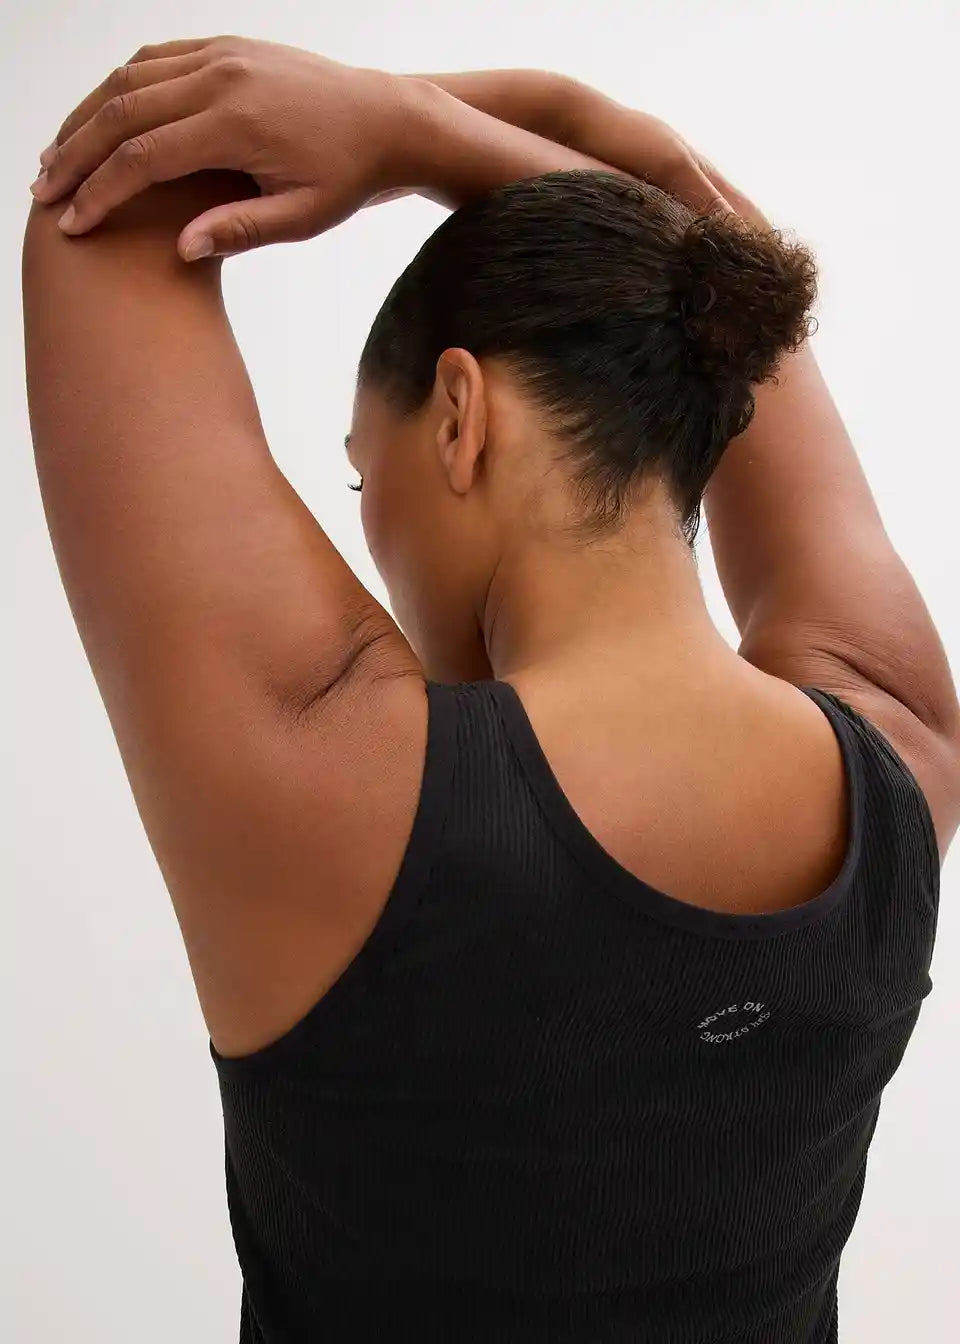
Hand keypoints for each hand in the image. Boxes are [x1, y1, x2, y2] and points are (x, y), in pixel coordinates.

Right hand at [30, 37, 416, 258]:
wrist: (387, 119)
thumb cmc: (348, 177)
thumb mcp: (302, 217)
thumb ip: (241, 230)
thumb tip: (182, 249)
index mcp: (236, 124)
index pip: (144, 157)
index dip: (100, 192)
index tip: (73, 222)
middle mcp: (221, 76)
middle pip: (121, 111)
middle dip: (76, 154)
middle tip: (44, 191)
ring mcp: (221, 53)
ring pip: (129, 77)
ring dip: (87, 116)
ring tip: (58, 156)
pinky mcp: (225, 45)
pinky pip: (155, 58)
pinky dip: (118, 87)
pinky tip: (98, 118)